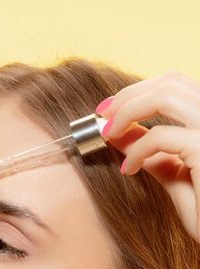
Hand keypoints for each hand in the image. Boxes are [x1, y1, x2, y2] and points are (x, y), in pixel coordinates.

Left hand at [96, 70, 199, 242]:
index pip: (177, 84)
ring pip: (166, 95)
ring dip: (128, 110)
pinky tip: (127, 169)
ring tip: (108, 133)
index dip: (139, 90)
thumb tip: (119, 134)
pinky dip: (136, 150)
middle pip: (171, 81)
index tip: (109, 109)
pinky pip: (160, 136)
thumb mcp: (176, 176)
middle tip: (102, 115)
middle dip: (128, 95)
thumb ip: (152, 153)